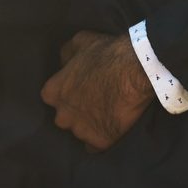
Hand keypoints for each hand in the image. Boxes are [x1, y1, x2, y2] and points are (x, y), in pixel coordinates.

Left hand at [40, 30, 152, 151]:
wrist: (135, 70)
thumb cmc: (107, 53)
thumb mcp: (80, 41)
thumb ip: (66, 54)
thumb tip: (63, 62)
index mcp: (53, 92)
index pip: (52, 97)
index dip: (67, 93)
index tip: (80, 89)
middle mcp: (62, 115)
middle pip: (64, 118)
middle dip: (76, 112)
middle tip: (94, 101)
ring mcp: (80, 130)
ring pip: (80, 133)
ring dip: (89, 125)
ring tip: (106, 114)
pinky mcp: (99, 142)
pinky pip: (95, 146)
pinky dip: (101, 139)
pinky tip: (111, 127)